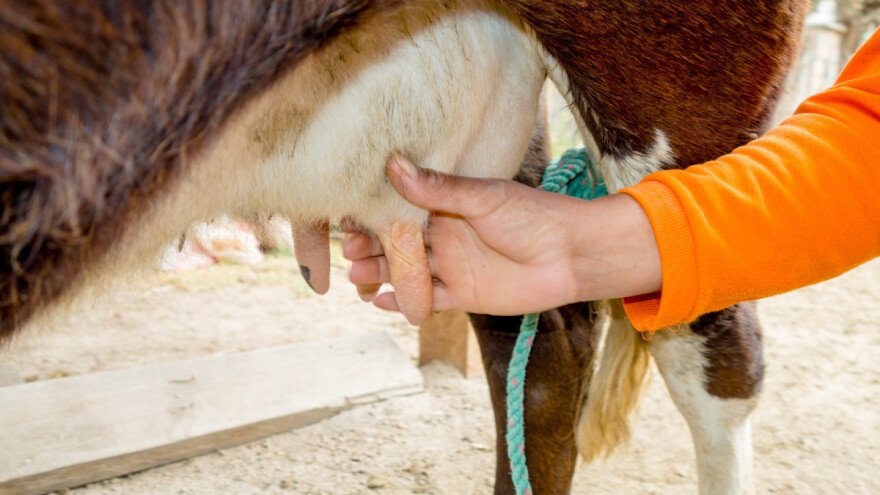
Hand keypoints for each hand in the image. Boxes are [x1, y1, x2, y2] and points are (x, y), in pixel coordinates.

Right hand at [344, 156, 661, 319]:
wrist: (571, 255)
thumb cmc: (532, 215)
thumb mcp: (483, 197)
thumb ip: (439, 189)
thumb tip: (394, 164)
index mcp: (445, 206)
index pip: (400, 207)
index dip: (373, 212)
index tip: (345, 214)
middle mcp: (443, 235)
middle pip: (397, 242)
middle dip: (370, 246)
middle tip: (349, 251)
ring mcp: (451, 266)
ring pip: (405, 271)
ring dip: (380, 273)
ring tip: (355, 276)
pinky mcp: (463, 294)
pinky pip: (427, 299)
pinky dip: (403, 301)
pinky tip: (379, 302)